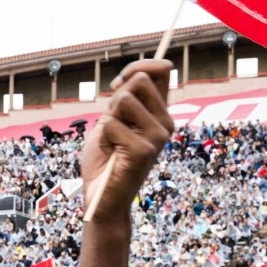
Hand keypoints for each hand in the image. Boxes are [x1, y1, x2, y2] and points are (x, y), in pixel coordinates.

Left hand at [81, 60, 174, 224]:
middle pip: (139, 80)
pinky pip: (111, 123)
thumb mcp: (112, 121)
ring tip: (111, 142)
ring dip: (107, 119)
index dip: (137, 67)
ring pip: (123, 99)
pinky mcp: (144, 150)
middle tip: (111, 126)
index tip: (117, 84)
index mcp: (160, 114)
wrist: (101, 199)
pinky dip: (102, 137)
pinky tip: (110, 154)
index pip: (161, 71)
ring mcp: (157, 136)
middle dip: (115, 98)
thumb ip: (124, 99)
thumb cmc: (105, 160)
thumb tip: (131, 76)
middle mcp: (165, 123)